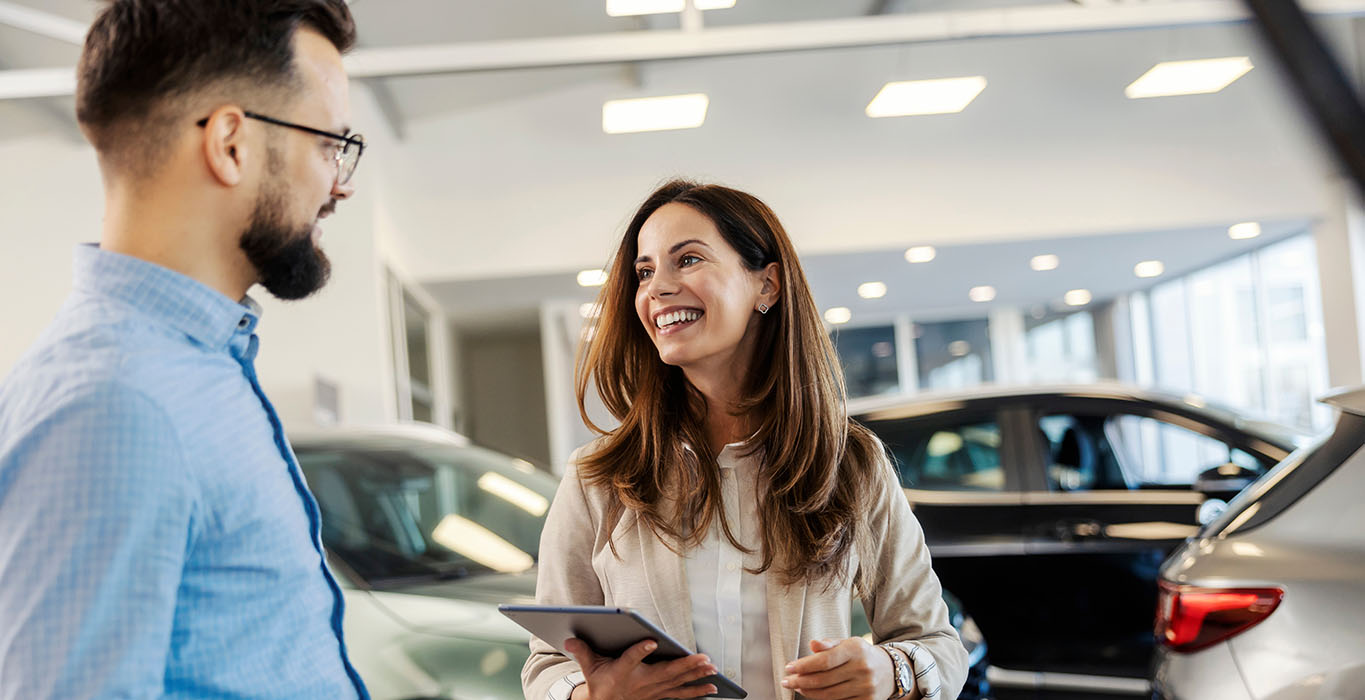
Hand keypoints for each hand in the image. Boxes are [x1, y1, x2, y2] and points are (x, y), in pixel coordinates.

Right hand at [564, 637, 718, 699]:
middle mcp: (640, 683)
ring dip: (696, 676)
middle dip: (685, 666)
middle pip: (664, 673)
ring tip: (712, 669)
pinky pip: (681, 695)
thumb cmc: (600, 683)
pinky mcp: (660, 696)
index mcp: (622, 672)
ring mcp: (653, 691)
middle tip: (703, 658)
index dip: (639, 650)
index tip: (650, 641)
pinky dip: (697, 691)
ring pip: (677, 683)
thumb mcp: (589, 668)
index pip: (630, 659)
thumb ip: (583, 651)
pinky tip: (713, 686)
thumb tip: (569, 638)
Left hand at [781, 637, 894, 699]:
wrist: (889, 671)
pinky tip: (812, 694)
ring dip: (808, 692)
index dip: (804, 665)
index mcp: (856, 649)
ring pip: (829, 695)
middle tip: (787, 680)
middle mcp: (862, 669)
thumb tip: (812, 644)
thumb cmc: (861, 655)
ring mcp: (865, 687)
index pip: (825, 660)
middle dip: (801, 680)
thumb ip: (828, 644)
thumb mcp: (847, 643)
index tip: (789, 667)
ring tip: (797, 686)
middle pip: (824, 679)